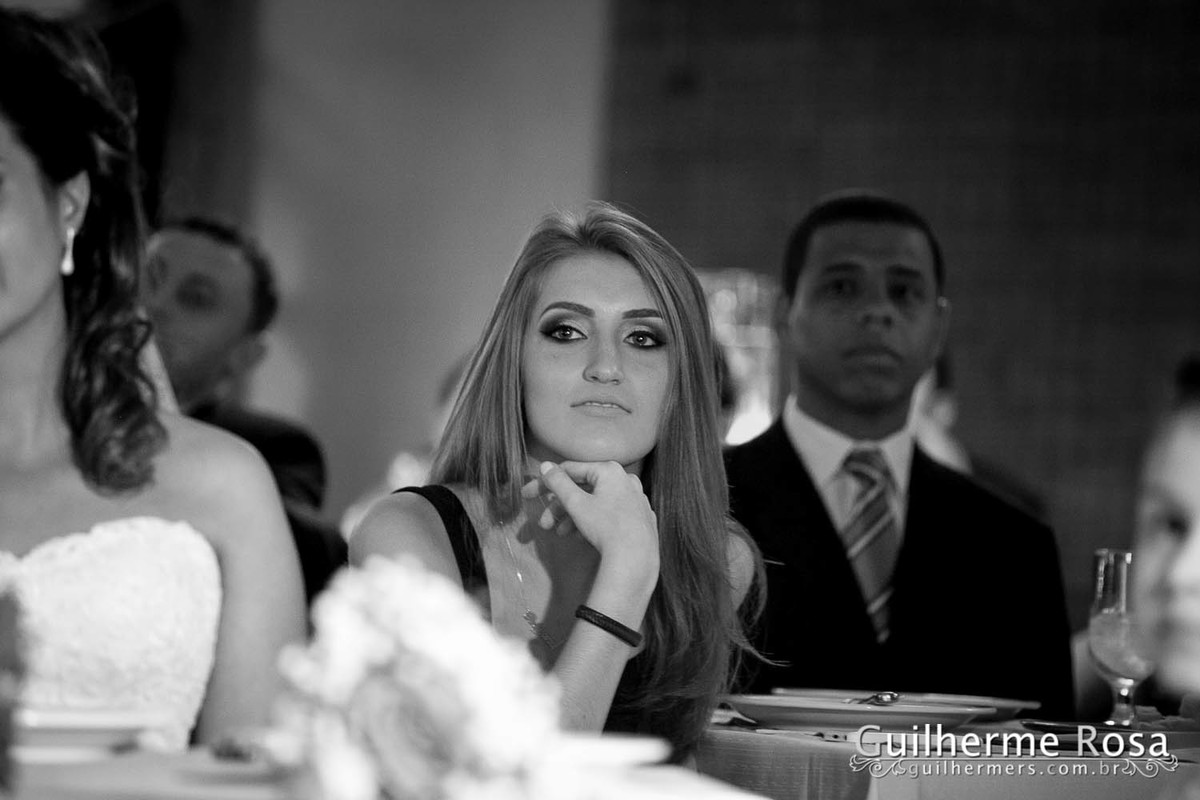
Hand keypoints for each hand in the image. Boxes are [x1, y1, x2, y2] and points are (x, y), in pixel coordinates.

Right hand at [521, 461, 658, 566]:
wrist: (636, 558)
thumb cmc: (605, 526)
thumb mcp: (576, 503)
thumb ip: (558, 482)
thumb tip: (545, 466)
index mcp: (610, 470)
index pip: (570, 470)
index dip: (545, 483)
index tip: (528, 495)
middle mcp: (626, 479)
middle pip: (583, 489)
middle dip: (560, 507)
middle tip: (544, 523)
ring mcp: (636, 499)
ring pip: (596, 502)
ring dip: (574, 516)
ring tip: (561, 533)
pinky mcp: (641, 518)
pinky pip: (611, 513)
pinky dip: (594, 521)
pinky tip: (581, 536)